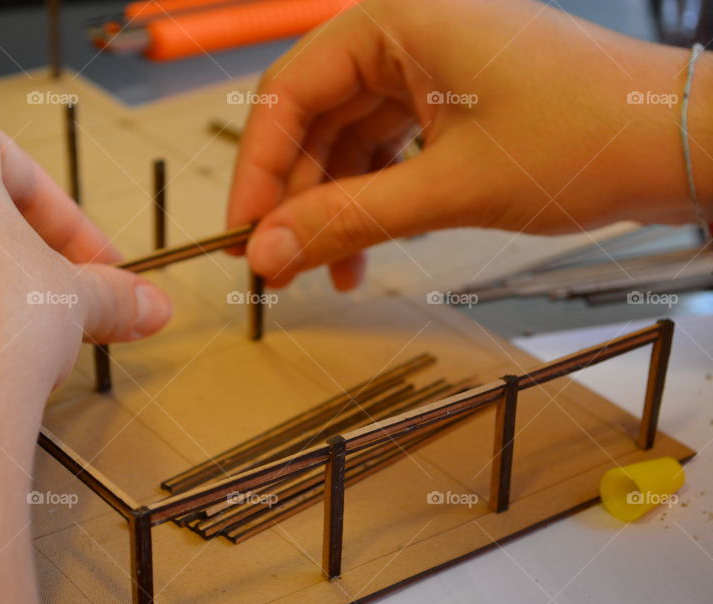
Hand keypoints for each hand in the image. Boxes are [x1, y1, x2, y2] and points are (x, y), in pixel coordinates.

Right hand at [228, 0, 711, 288]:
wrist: (680, 143)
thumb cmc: (584, 138)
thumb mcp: (448, 188)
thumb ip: (347, 219)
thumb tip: (268, 253)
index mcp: (393, 18)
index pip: (287, 94)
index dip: (258, 172)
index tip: (244, 236)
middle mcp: (403, 29)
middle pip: (313, 118)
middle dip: (295, 196)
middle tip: (277, 264)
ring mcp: (428, 63)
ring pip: (347, 138)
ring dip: (332, 206)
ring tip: (324, 270)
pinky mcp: (450, 96)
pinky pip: (385, 147)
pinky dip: (370, 197)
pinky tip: (362, 249)